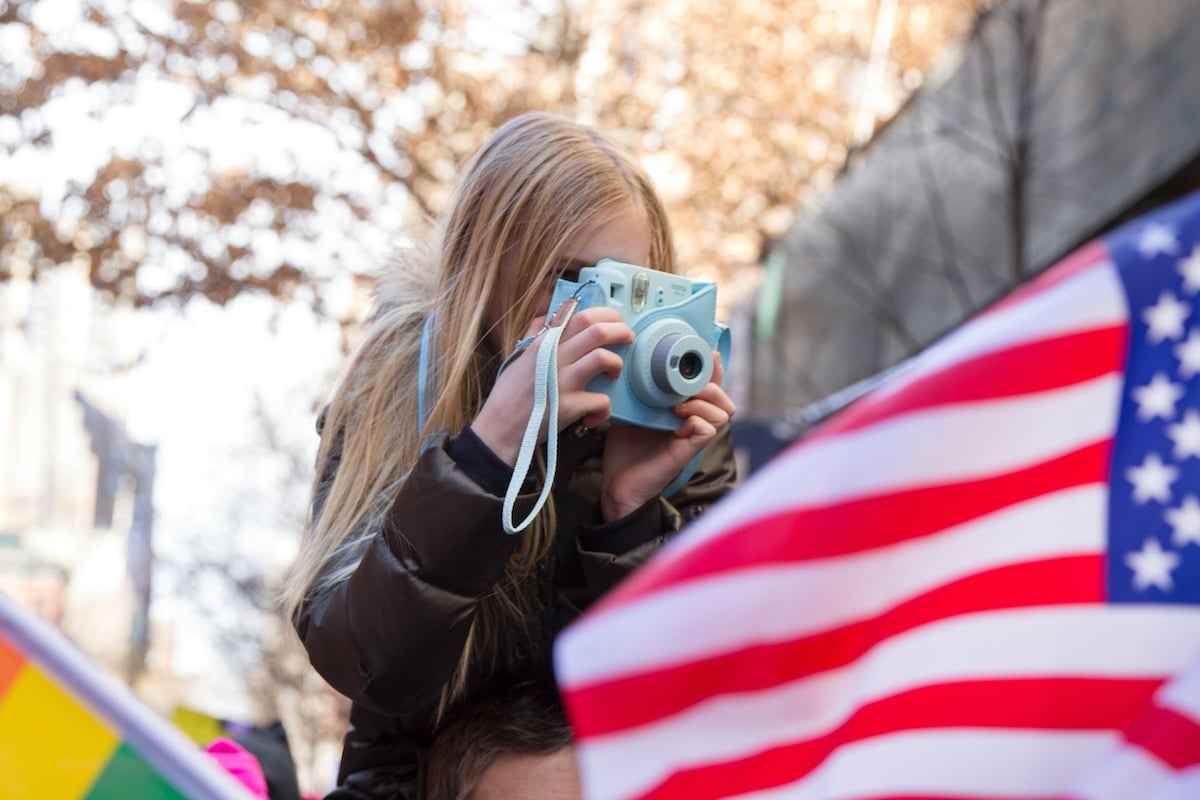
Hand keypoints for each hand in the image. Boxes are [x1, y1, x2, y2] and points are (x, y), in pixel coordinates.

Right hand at [473, 307, 634, 465]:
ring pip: (603, 358)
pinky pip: (601, 400)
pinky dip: (604, 409)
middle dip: (621, 331)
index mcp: (545, 342)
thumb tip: (547, 316)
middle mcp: (554, 356)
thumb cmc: (510, 395)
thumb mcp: (520, 357)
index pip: (581, 315)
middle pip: (597, 331)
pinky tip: (594, 416)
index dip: (606, 315)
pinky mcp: (568, 406)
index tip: (615, 321)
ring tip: (613, 374)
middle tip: (628, 339)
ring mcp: (562, 381)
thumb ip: (536, 335)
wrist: (499, 429)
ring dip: (616, 365)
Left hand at [600, 352, 735, 521]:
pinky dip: (697, 420)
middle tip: (687, 382)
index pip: (709, 385)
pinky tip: (677, 421)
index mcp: (685, 411)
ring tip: (678, 405)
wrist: (616, 483)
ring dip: (704, 401)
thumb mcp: (633, 409)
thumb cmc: (625, 448)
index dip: (711, 368)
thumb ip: (640, 388)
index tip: (704, 354)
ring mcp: (693, 438)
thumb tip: (636, 359)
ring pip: (723, 411)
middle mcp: (694, 423)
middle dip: (711, 382)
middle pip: (724, 397)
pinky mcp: (689, 452)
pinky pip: (708, 430)